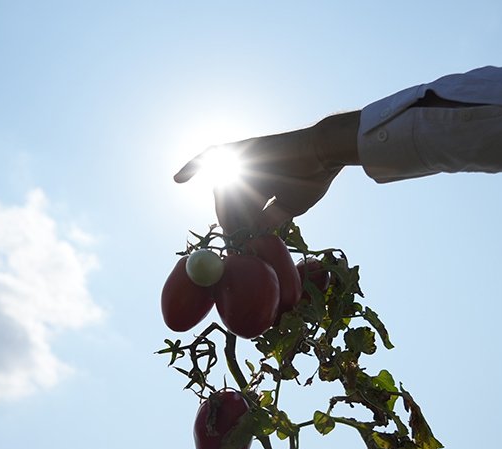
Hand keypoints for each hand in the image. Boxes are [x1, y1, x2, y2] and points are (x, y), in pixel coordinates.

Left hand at [174, 112, 359, 233]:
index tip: (235, 246)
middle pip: (227, 202)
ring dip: (228, 213)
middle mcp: (248, 171)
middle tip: (233, 243)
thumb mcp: (288, 206)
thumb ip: (269, 218)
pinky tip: (178, 179)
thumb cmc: (312, 178)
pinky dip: (193, 165)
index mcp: (259, 185)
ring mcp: (243, 160)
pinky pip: (211, 155)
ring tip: (233, 231)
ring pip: (224, 192)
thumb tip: (254, 236)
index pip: (237, 209)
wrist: (323, 153)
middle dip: (229, 225)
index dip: (235, 228)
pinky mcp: (240, 149)